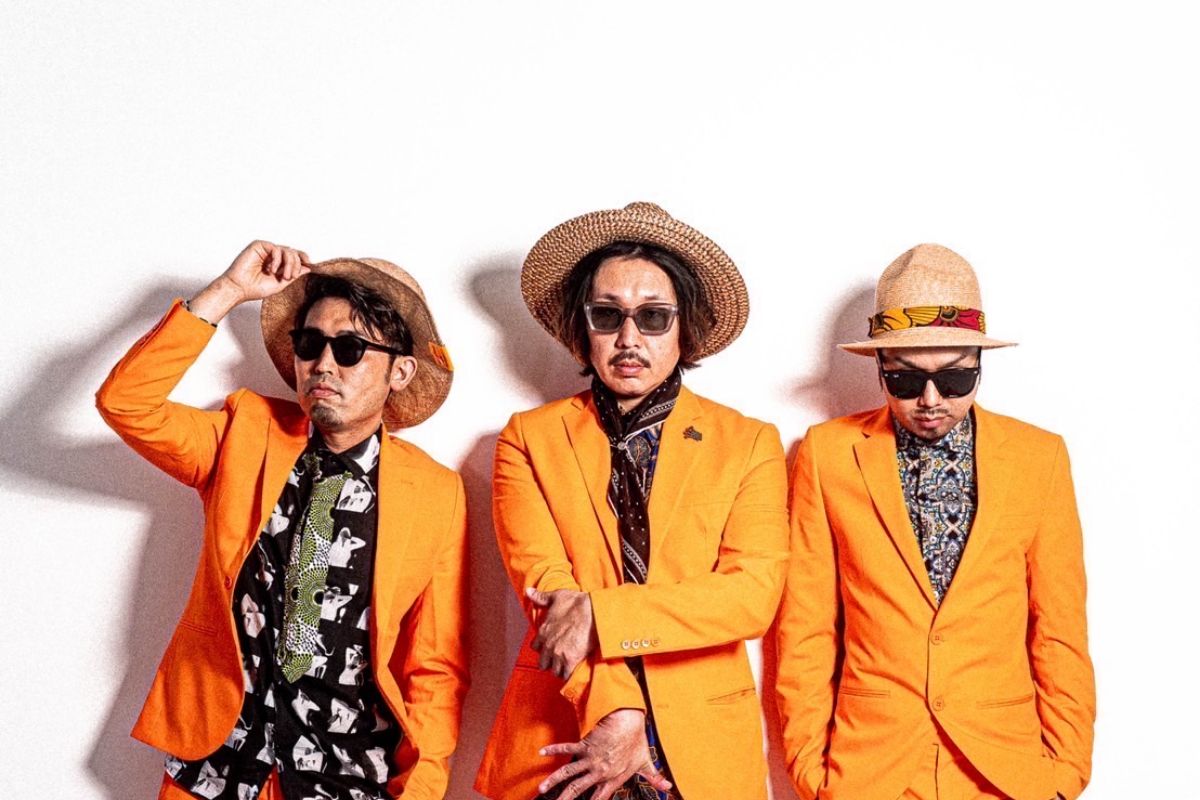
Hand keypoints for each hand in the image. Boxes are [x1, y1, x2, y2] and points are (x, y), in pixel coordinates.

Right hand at [218, 240, 310, 301]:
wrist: (239, 288)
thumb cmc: (256, 288)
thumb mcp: (281, 283)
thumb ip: (294, 275)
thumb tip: (308, 268)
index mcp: (278, 263)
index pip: (295, 256)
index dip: (304, 258)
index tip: (310, 264)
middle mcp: (273, 255)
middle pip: (293, 253)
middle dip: (296, 265)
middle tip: (290, 277)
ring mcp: (266, 250)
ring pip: (287, 250)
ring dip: (289, 264)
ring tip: (284, 276)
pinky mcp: (259, 245)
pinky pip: (276, 248)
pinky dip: (277, 259)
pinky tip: (271, 270)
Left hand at [527, 587, 596, 678]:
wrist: (592, 612)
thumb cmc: (576, 603)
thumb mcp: (557, 596)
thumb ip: (541, 597)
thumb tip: (528, 591)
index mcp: (543, 632)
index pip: (535, 647)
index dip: (541, 648)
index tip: (548, 648)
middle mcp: (548, 645)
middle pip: (543, 662)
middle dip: (549, 662)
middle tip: (557, 661)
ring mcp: (558, 654)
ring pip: (554, 670)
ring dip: (559, 669)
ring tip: (565, 667)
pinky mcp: (570, 660)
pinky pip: (565, 674)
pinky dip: (568, 674)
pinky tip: (572, 671)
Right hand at [537, 708, 671, 799]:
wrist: (629, 721)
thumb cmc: (637, 741)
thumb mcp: (646, 762)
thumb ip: (654, 777)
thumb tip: (669, 786)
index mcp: (612, 778)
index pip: (599, 797)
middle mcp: (600, 772)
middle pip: (579, 790)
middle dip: (565, 799)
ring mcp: (591, 759)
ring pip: (569, 773)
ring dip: (554, 780)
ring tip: (542, 788)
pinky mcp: (586, 745)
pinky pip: (567, 748)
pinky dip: (554, 749)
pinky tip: (542, 753)